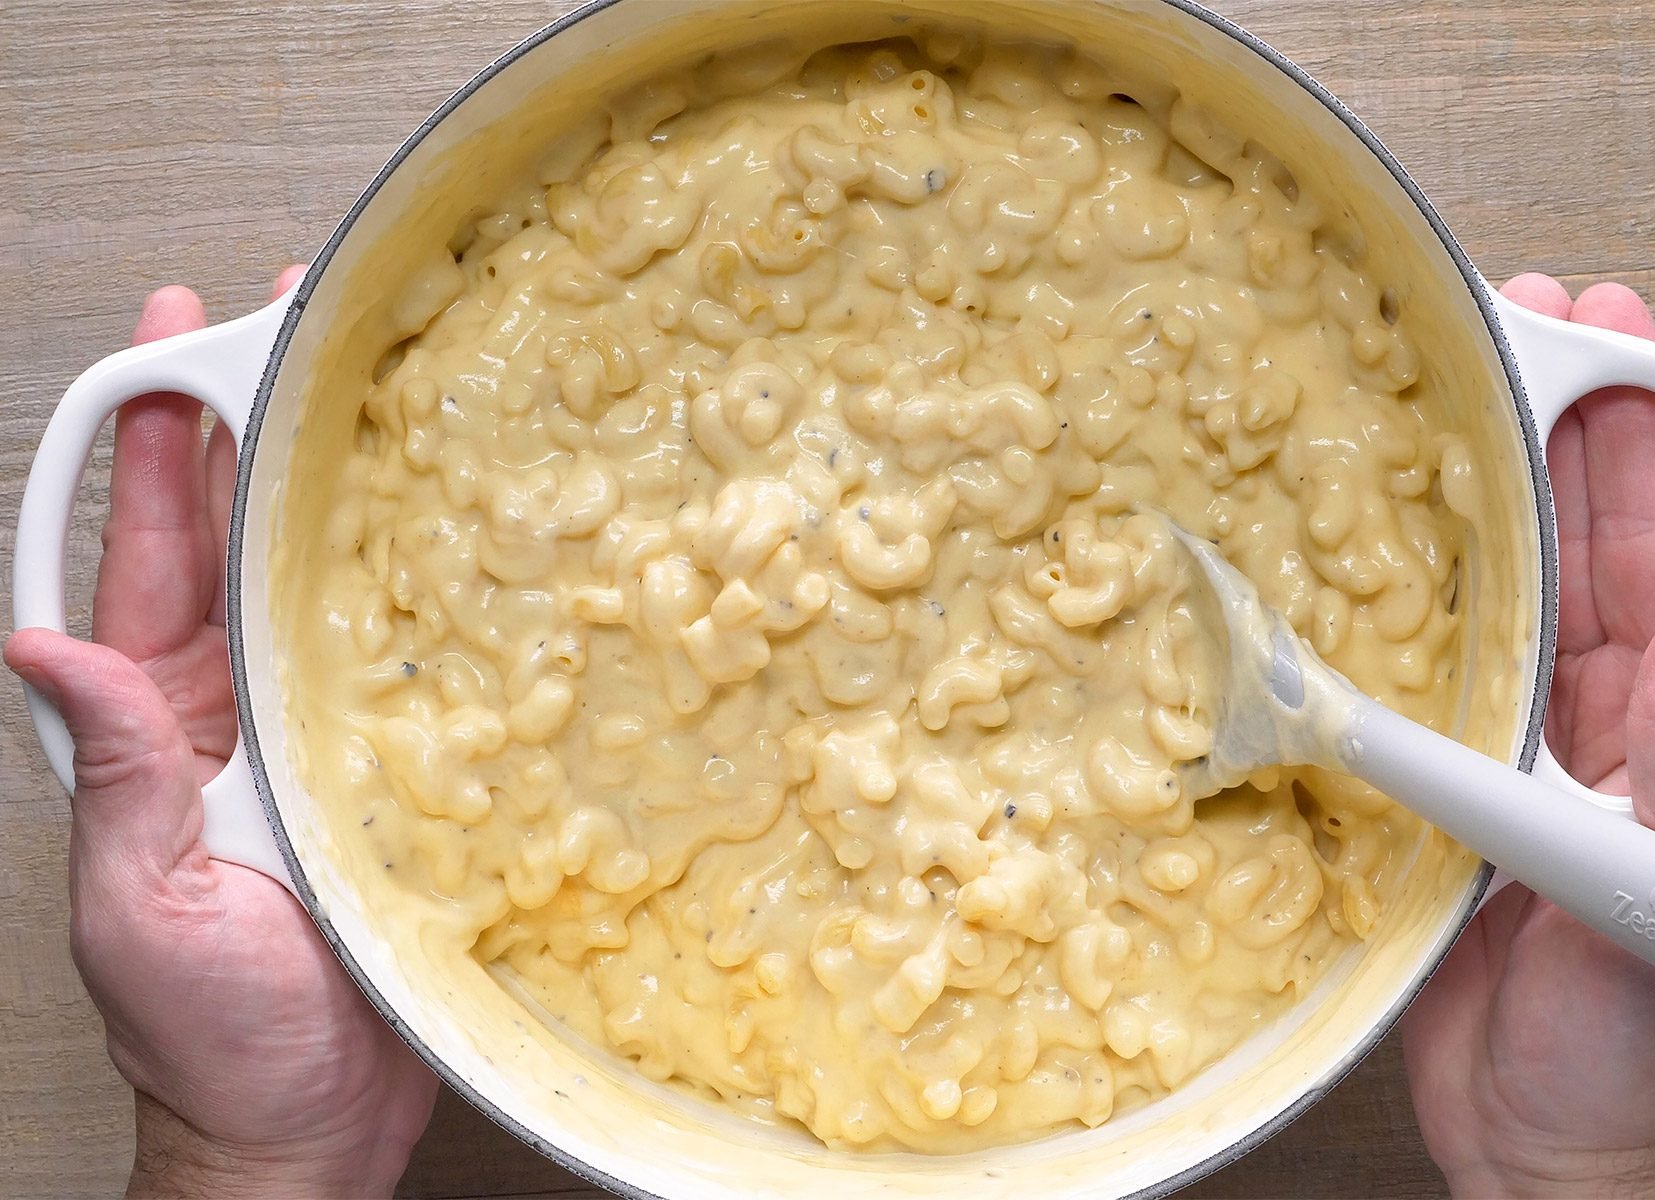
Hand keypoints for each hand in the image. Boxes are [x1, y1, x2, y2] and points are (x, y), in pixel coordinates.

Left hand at [6, 278, 438, 1197]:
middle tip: (276, 323)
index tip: (166, 348)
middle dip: (243, 426)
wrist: (305, 1125)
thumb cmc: (213, 1037)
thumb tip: (40, 648)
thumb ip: (110, 772)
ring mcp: (312, 741)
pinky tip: (452, 540)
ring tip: (362, 395)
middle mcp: (231, 717)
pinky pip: (398, 667)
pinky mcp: (388, 779)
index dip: (149, 446)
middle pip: (234, 543)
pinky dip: (419, 595)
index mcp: (154, 728)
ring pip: (319, 587)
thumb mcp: (140, 903)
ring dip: (331, 491)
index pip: (143, 556)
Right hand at [1402, 276, 1654, 1196]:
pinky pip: (1411, 689)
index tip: (1607, 342)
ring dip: (1467, 503)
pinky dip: (1386, 618)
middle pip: (1573, 550)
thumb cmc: (1649, 1045)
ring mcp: (1514, 758)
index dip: (1640, 443)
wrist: (1548, 1150)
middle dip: (1552, 435)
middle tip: (1517, 327)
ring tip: (1433, 405)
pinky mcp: (1433, 800)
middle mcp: (1597, 726)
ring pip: (1491, 602)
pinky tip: (1355, 557)